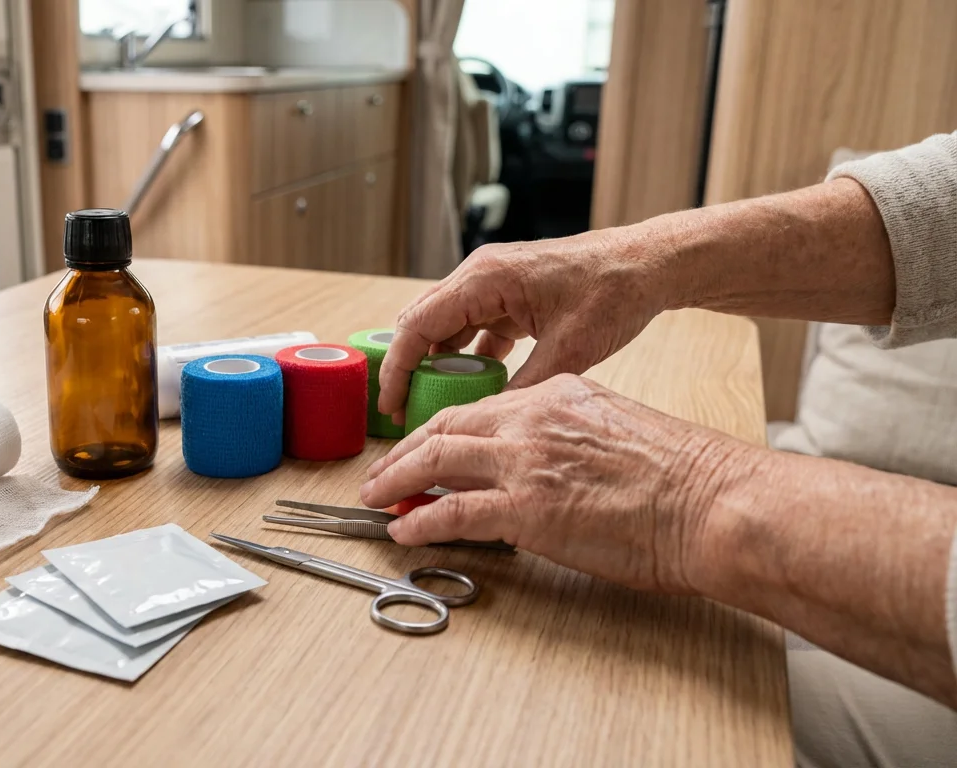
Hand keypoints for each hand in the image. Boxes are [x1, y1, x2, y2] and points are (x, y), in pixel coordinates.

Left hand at [358, 375, 752, 594]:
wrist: (713, 503)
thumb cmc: (682, 478)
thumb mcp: (615, 430)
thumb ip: (569, 436)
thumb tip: (540, 463)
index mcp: (558, 395)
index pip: (480, 408)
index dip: (441, 430)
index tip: (422, 447)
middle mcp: (533, 419)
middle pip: (445, 425)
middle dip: (403, 450)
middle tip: (381, 471)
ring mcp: (526, 461)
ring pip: (435, 458)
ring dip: (395, 479)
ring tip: (373, 497)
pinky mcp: (526, 508)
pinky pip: (451, 510)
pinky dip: (418, 520)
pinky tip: (403, 530)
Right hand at [377, 230, 672, 419]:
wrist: (647, 266)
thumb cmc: (613, 292)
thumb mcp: (568, 350)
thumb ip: (523, 387)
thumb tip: (488, 423)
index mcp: (485, 278)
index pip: (417, 324)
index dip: (398, 368)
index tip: (391, 405)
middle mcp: (480, 275)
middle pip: (421, 323)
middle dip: (408, 368)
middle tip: (403, 412)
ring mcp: (493, 285)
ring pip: (444, 327)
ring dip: (438, 364)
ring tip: (434, 404)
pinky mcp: (509, 296)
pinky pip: (472, 328)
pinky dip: (467, 357)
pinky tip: (474, 387)